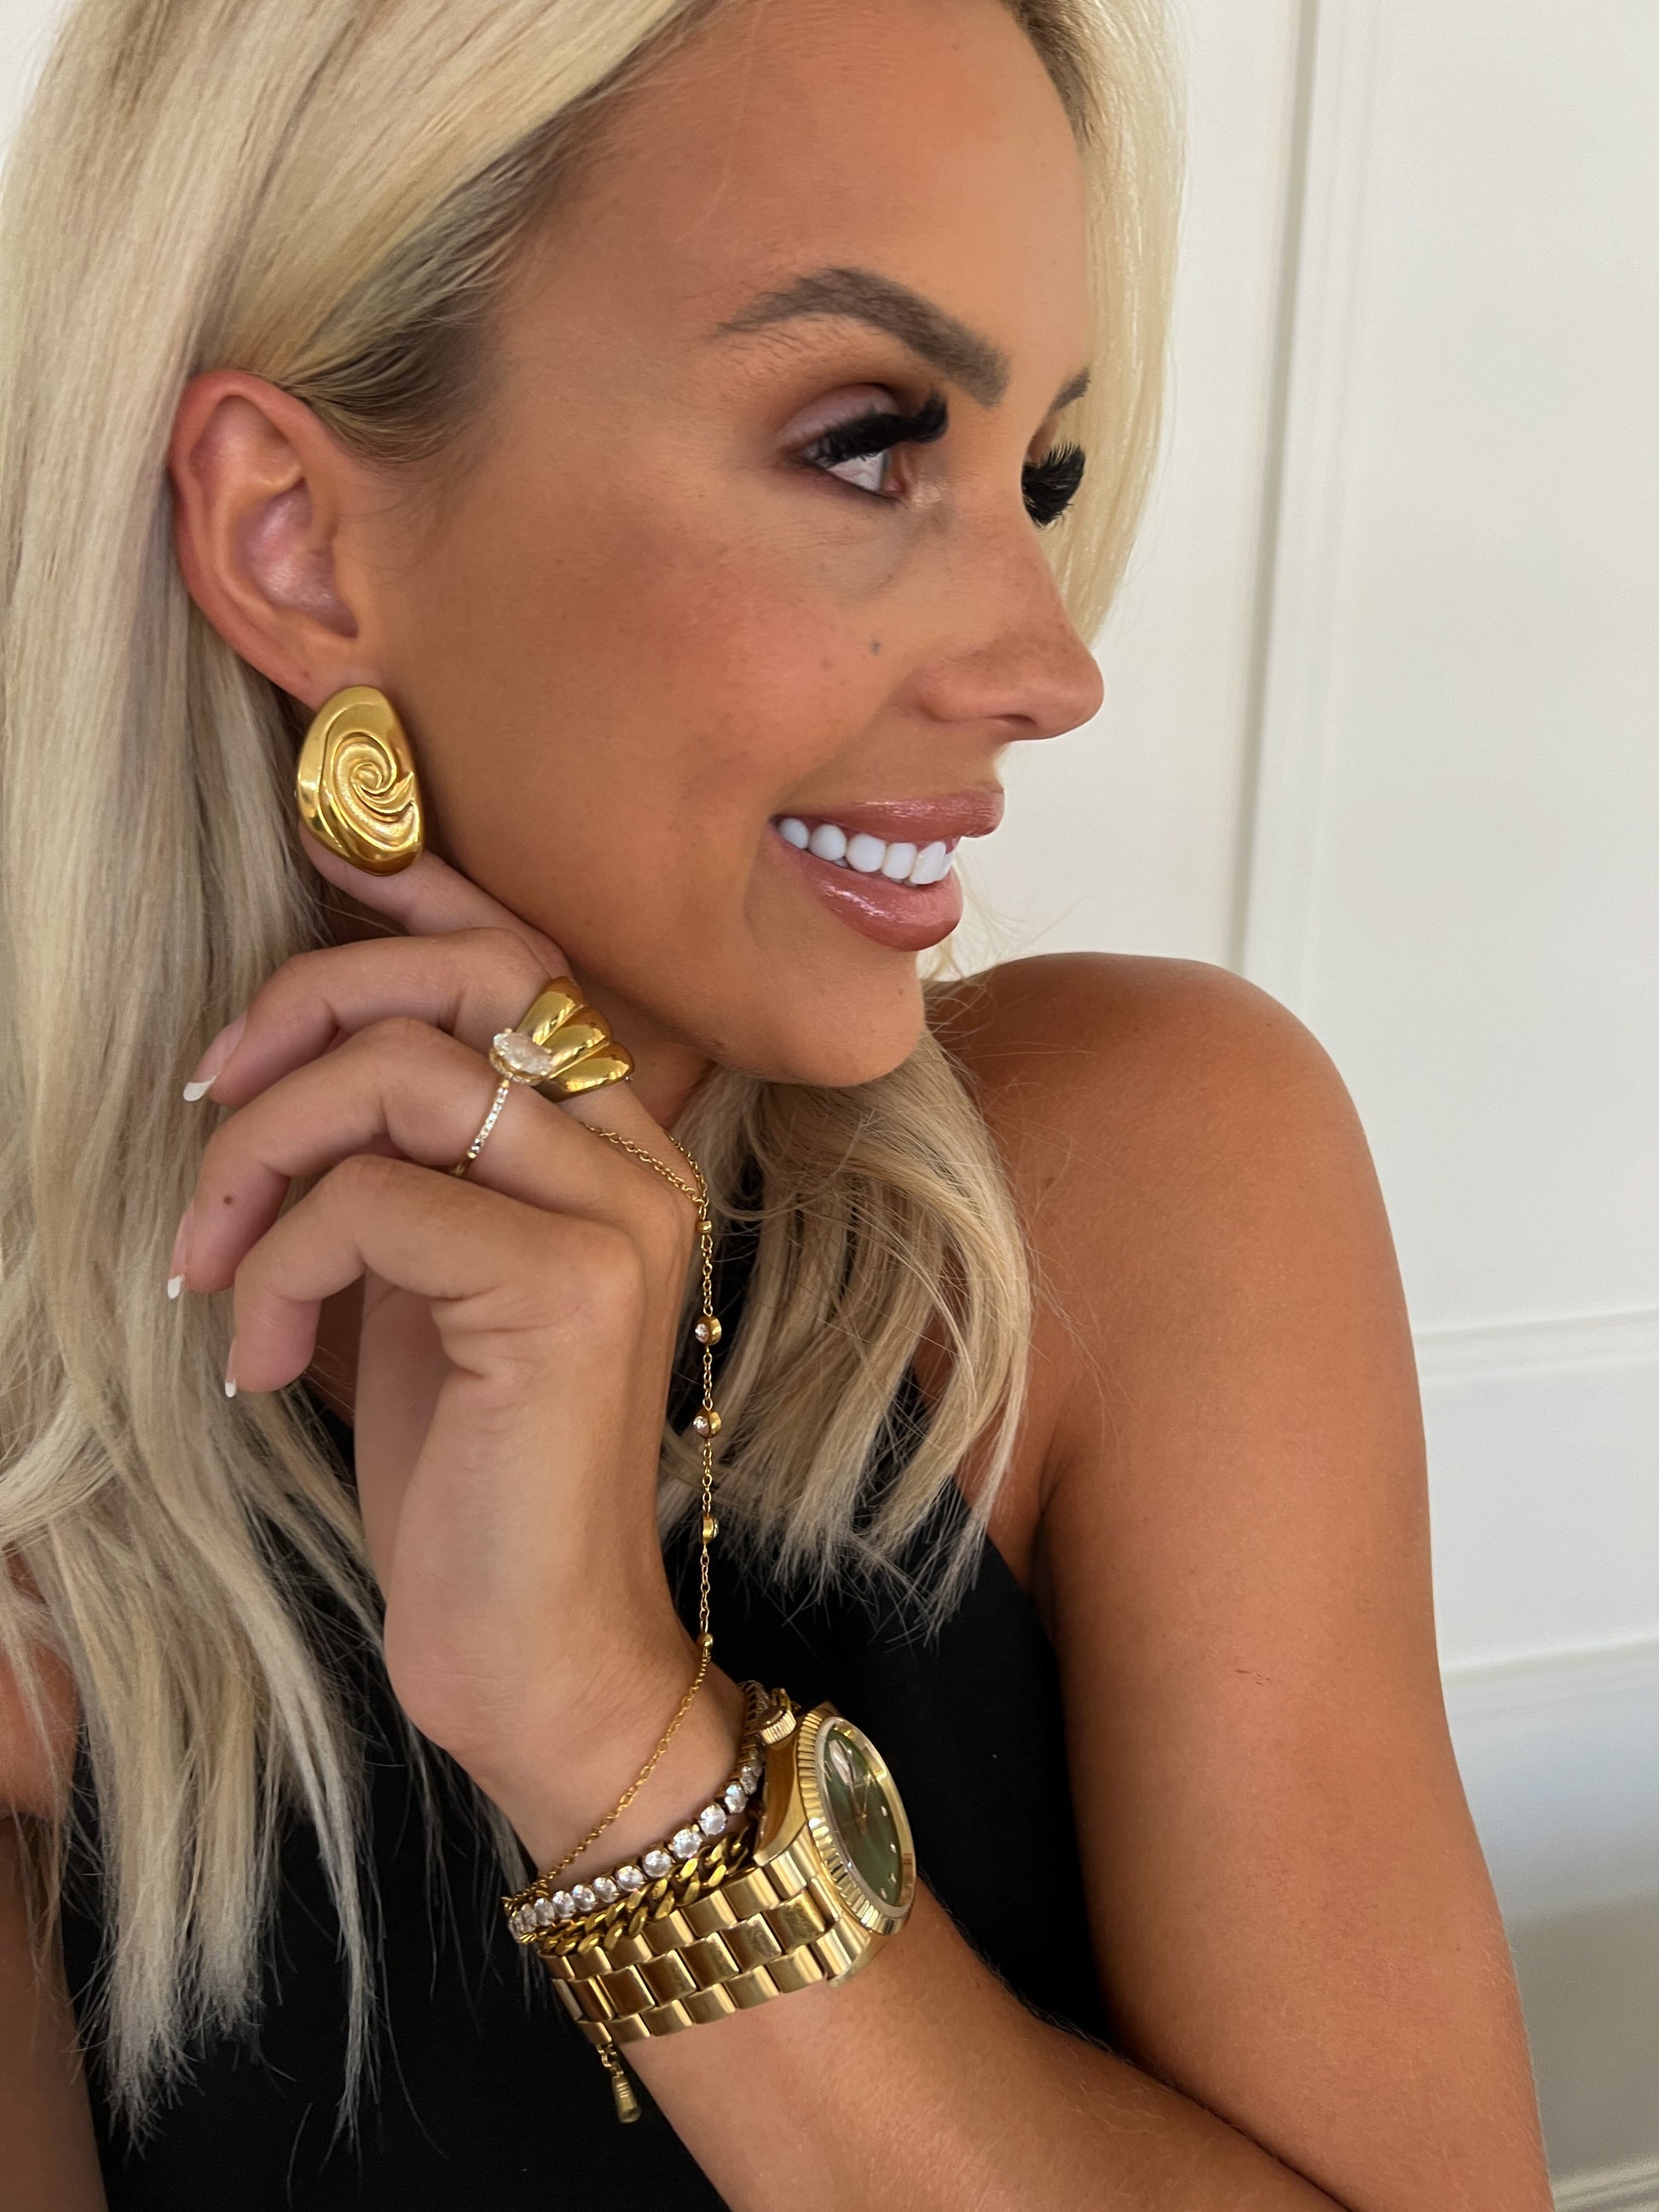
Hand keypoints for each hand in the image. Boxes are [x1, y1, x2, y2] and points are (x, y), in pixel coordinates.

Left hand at [172, 825, 726, 1858]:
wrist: (538, 1653)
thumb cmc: (467, 1475)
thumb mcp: (416, 1289)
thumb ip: (391, 1164)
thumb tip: (290, 1052)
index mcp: (609, 1153)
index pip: (523, 962)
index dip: (419, 894)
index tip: (320, 856)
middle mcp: (633, 1164)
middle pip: (465, 978)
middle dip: (304, 1005)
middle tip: (209, 1098)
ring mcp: (613, 1220)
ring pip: (403, 1074)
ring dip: (258, 1151)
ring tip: (209, 1258)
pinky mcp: (564, 1291)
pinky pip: (369, 1202)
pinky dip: (274, 1266)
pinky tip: (256, 1358)